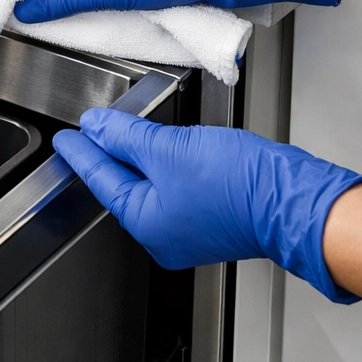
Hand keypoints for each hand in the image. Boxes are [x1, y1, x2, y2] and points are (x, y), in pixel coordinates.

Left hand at [53, 109, 361, 302]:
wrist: (295, 199)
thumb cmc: (239, 186)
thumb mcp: (167, 149)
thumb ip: (125, 136)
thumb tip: (97, 126)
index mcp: (145, 223)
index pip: (101, 180)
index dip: (81, 154)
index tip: (65, 141)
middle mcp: (163, 234)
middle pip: (123, 184)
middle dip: (108, 154)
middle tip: (91, 129)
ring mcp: (188, 229)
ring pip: (150, 184)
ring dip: (138, 156)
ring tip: (123, 131)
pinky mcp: (210, 217)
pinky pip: (174, 186)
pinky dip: (164, 164)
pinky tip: (162, 145)